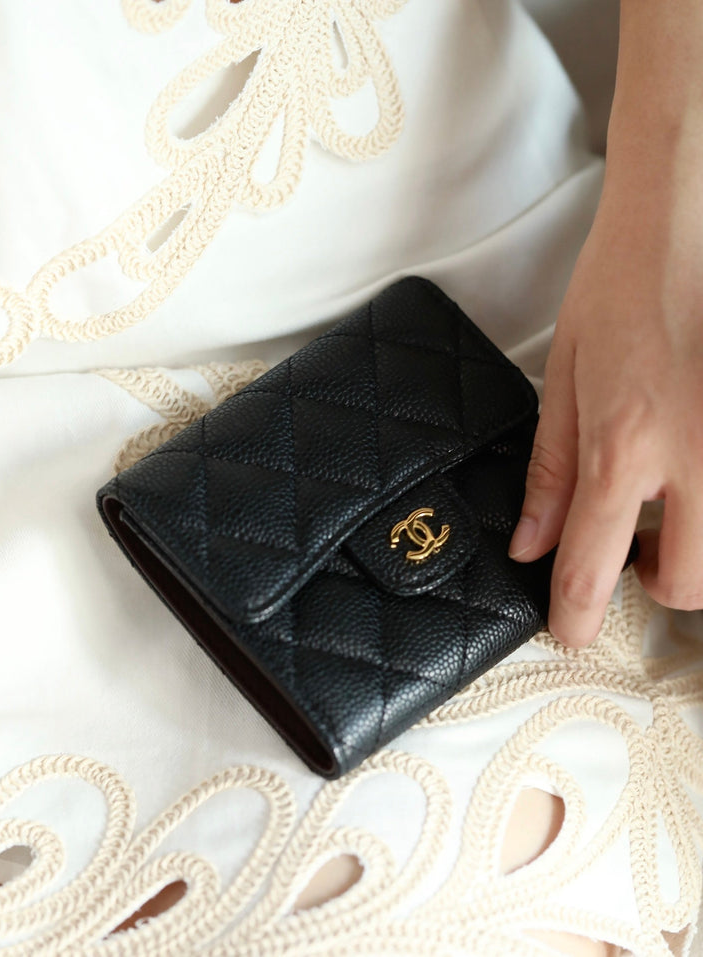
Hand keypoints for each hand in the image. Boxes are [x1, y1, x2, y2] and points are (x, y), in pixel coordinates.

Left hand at [509, 165, 702, 646]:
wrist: (687, 216)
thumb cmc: (621, 285)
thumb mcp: (563, 376)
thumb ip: (549, 470)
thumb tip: (530, 544)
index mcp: (625, 444)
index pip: (591, 566)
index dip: (575, 616)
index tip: (570, 629)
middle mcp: (695, 455)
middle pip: (689, 583)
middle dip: (657, 586)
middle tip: (639, 552)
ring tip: (679, 505)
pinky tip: (697, 468)